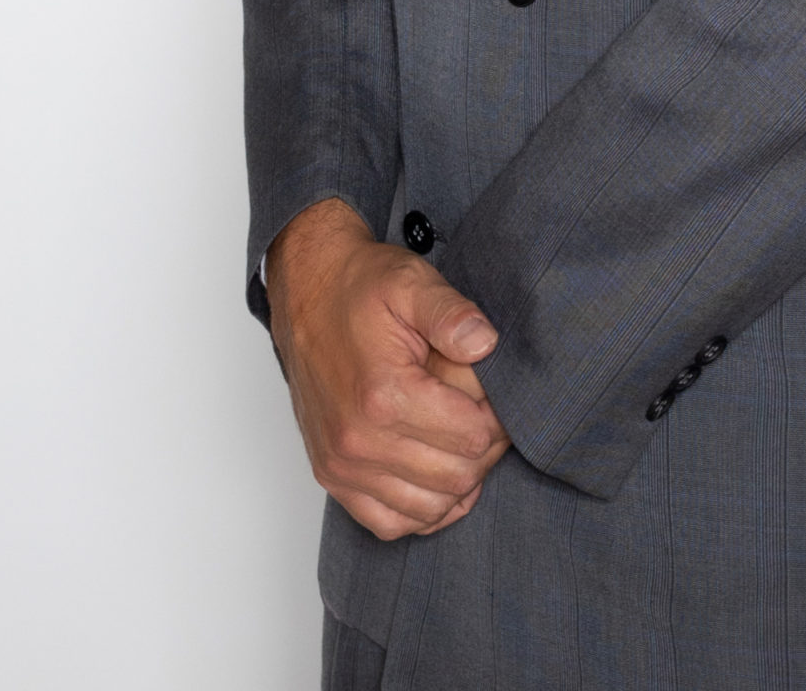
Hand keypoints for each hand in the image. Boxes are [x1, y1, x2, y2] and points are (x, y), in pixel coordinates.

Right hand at [266, 198, 510, 540]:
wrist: (308, 291)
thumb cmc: (361, 287)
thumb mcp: (412, 282)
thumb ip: (452, 313)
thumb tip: (486, 344)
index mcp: (384, 394)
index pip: (472, 438)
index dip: (497, 419)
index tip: (498, 399)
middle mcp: (359, 440)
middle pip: (456, 477)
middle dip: (484, 451)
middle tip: (487, 419)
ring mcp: (341, 464)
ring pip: (427, 509)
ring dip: (457, 482)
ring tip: (462, 442)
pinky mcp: (331, 476)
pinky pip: (388, 522)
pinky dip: (420, 510)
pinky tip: (435, 476)